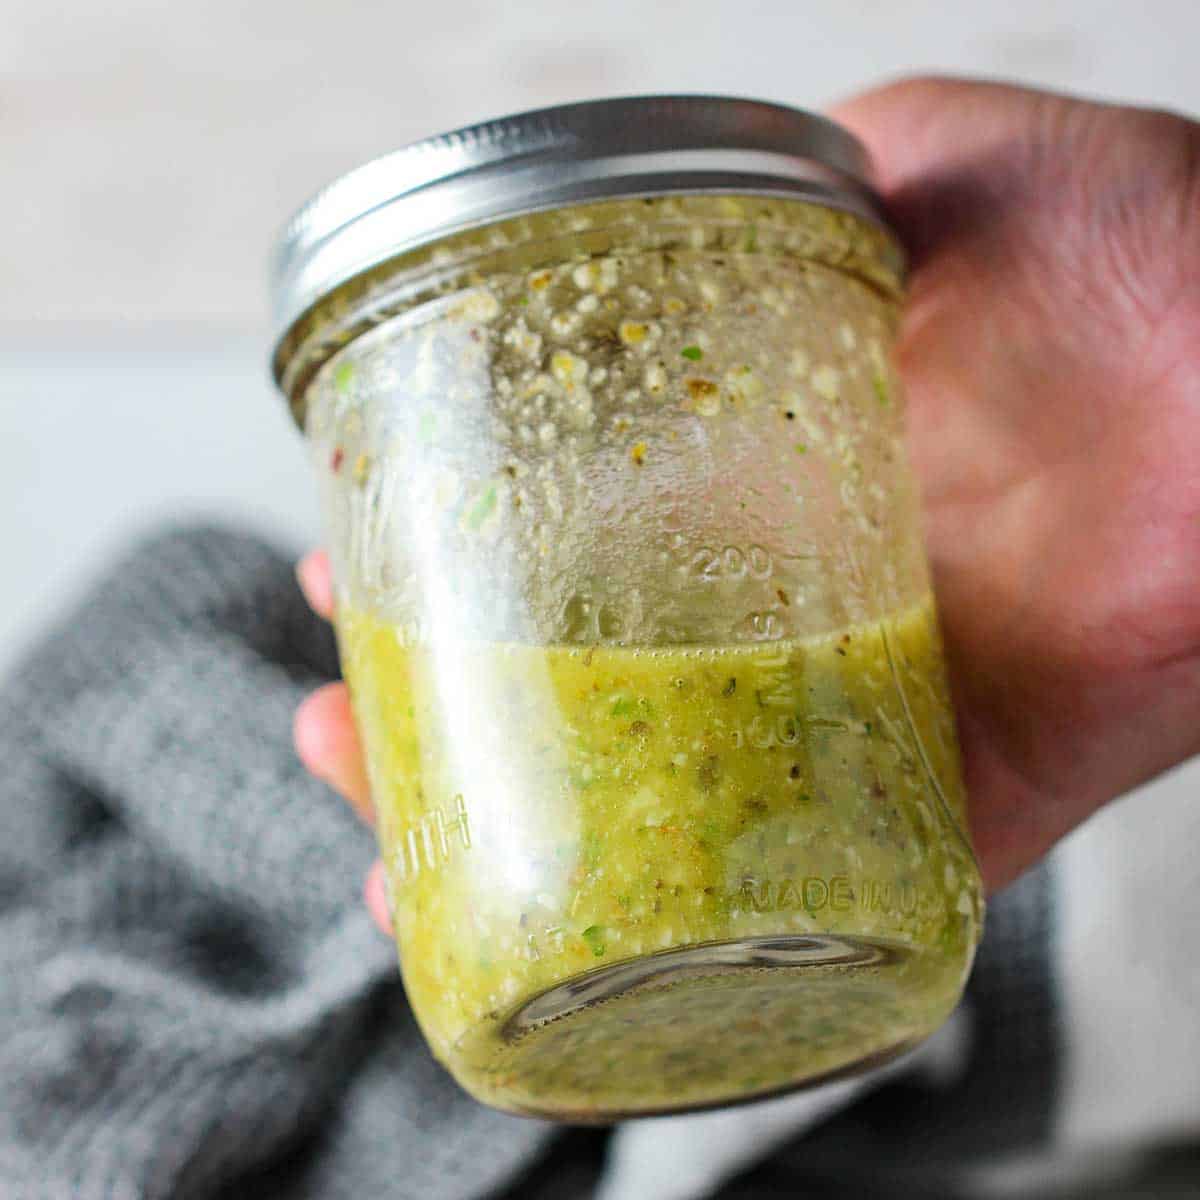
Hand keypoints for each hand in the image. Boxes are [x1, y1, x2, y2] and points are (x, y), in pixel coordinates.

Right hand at [295, 78, 1199, 921]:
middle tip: (341, 723)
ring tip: (399, 855)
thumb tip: (705, 182)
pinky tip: (582, 962)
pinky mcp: (974, 794)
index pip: (580, 537)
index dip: (459, 557)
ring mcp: (884, 707)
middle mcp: (809, 604)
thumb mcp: (948, 169)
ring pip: (674, 807)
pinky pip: (835, 906)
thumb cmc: (1161, 256)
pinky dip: (717, 955)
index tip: (353, 562)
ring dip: (532, 840)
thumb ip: (833, 174)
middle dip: (451, 712)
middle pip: (595, 684)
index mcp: (786, 478)